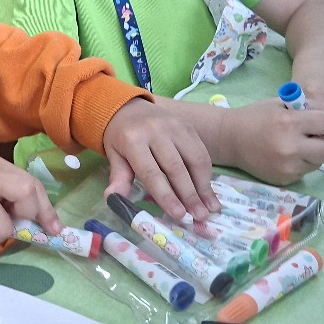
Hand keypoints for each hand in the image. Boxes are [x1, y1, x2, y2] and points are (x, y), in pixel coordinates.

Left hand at [100, 98, 220, 220]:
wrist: (129, 107)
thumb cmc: (120, 136)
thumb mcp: (114, 155)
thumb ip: (118, 177)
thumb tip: (114, 199)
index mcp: (133, 140)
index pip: (151, 172)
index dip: (166, 195)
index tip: (178, 214)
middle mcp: (156, 131)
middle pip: (176, 167)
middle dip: (189, 195)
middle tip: (199, 217)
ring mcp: (175, 126)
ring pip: (195, 159)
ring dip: (203, 186)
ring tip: (209, 208)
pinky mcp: (188, 127)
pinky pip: (202, 152)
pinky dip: (207, 173)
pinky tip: (208, 192)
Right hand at [215, 98, 323, 185]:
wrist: (229, 138)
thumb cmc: (256, 117)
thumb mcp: (282, 104)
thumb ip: (308, 112)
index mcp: (290, 122)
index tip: (317, 123)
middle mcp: (290, 147)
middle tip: (313, 138)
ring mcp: (287, 167)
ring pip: (319, 163)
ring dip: (313, 155)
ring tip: (294, 146)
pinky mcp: (284, 179)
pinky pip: (305, 172)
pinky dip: (300, 164)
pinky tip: (284, 157)